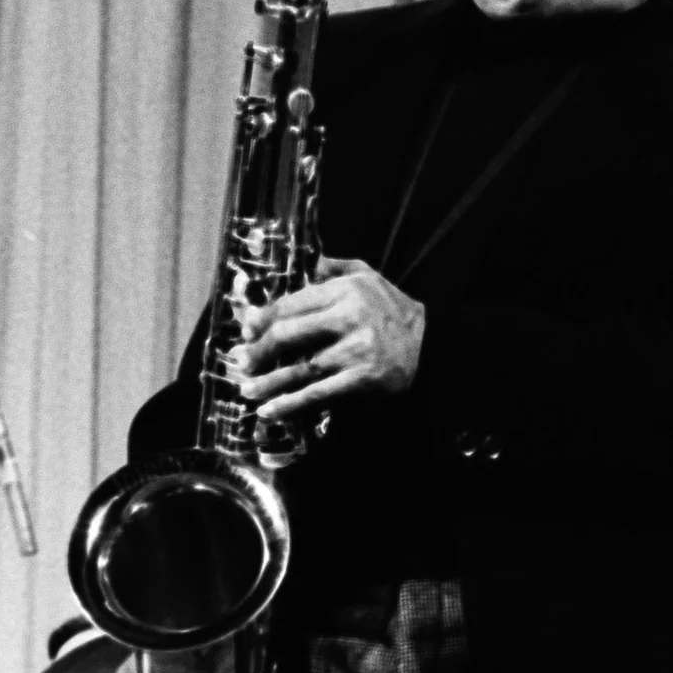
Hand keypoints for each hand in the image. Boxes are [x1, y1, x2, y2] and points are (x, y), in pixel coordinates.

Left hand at [228, 257, 424, 421]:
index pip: (293, 303)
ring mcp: (356, 351)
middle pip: (290, 335)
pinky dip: (291, 403)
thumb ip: (334, 266)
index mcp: (345, 291)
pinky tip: (270, 409)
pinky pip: (318, 393)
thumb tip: (303, 262)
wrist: (432, 345)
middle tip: (240, 361)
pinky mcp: (362, 379)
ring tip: (246, 389)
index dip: (263, 317)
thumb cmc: (394, 309)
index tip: (245, 328)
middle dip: (260, 350)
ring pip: (300, 368)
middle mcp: (349, 318)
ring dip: (268, 381)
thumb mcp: (368, 275)